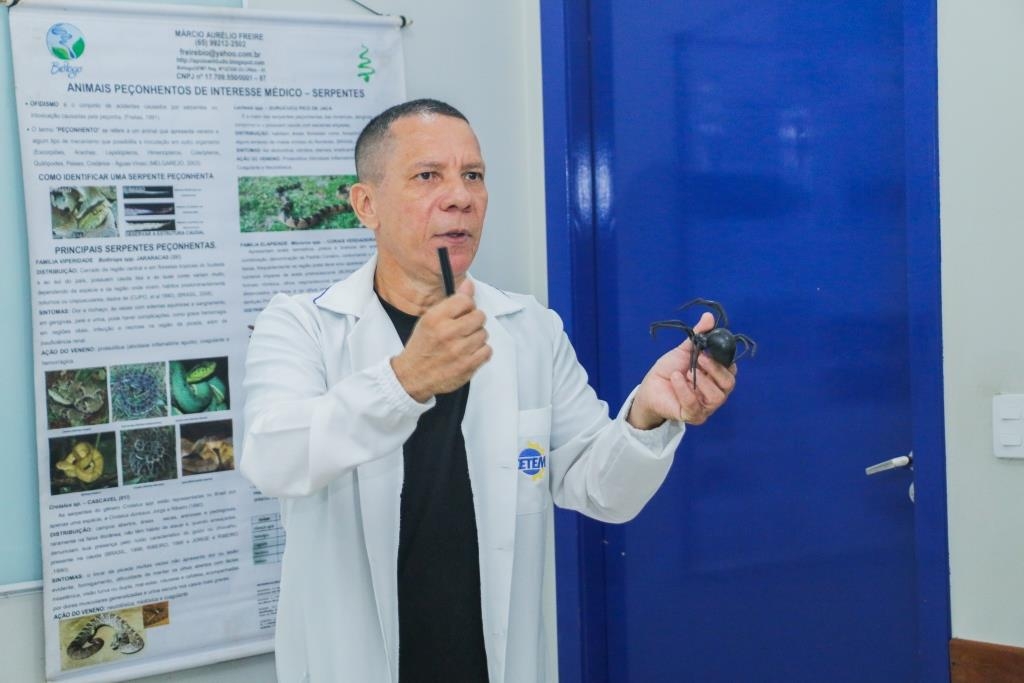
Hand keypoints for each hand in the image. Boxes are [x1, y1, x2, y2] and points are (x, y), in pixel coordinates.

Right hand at [390, 279, 491, 401]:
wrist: (412, 376)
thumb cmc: (422, 347)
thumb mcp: (430, 319)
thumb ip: (452, 302)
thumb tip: (469, 285)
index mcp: (436, 318)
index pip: (466, 300)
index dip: (467, 306)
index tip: (462, 313)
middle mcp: (447, 333)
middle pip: (479, 316)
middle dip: (474, 321)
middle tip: (464, 329)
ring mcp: (459, 350)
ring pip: (484, 333)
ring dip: (477, 337)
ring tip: (464, 343)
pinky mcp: (467, 366)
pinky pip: (487, 351)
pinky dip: (480, 352)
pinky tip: (469, 353)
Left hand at [627, 312, 737, 427]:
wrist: (649, 387)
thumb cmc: (669, 369)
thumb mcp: (685, 350)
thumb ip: (699, 335)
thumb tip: (709, 316)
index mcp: (716, 377)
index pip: (731, 370)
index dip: (724, 360)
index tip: (709, 349)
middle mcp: (715, 393)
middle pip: (729, 384)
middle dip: (716, 370)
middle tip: (700, 359)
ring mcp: (706, 407)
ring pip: (717, 397)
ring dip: (702, 381)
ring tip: (687, 372)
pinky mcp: (692, 416)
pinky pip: (695, 405)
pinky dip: (685, 390)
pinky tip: (676, 378)